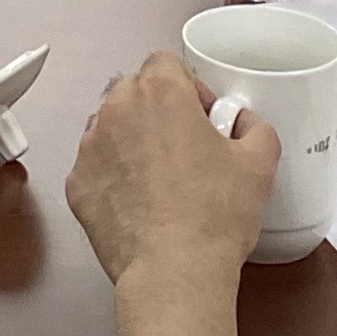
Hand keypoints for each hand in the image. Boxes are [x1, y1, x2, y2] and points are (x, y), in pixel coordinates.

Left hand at [68, 51, 276, 295]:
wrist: (174, 273)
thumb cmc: (213, 218)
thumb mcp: (260, 163)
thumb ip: (254, 127)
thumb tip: (243, 124)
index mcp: (159, 93)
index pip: (166, 63)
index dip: (190, 88)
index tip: (204, 118)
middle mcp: (116, 111)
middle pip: (134, 90)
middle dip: (158, 110)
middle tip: (186, 146)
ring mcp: (90, 148)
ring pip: (111, 126)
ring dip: (133, 140)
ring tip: (162, 178)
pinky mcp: (76, 184)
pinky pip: (96, 166)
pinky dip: (114, 176)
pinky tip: (140, 203)